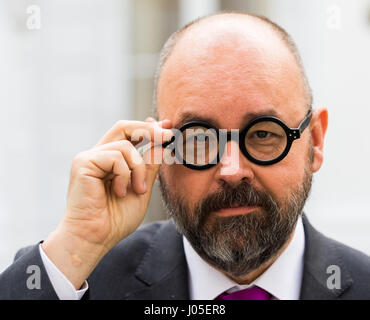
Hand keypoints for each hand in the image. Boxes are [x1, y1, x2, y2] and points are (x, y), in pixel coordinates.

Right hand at [42, 118, 172, 288]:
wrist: (96, 238)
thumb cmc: (116, 219)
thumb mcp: (141, 188)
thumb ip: (150, 166)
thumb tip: (163, 145)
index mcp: (110, 161)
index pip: (129, 134)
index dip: (149, 127)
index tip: (169, 126)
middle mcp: (98, 155)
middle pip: (124, 127)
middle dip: (149, 129)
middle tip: (168, 135)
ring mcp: (89, 158)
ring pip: (125, 145)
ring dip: (139, 168)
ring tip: (138, 190)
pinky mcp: (83, 163)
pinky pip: (115, 157)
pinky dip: (125, 175)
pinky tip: (120, 192)